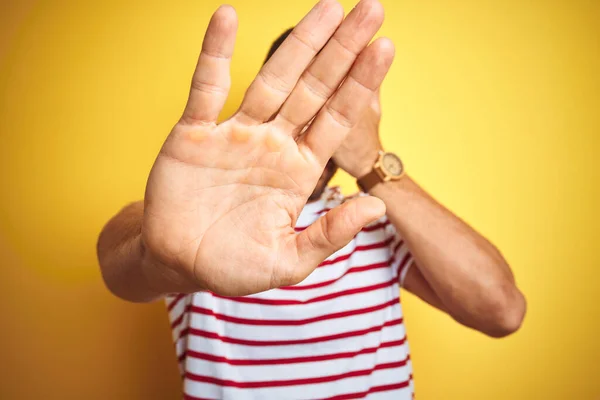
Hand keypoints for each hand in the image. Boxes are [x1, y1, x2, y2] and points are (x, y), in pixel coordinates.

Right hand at [142, 0, 394, 295]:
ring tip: (328, 6)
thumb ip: (329, 233)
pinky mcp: (195, 133)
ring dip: (299, 42)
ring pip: (272, 79)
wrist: (179, 265)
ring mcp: (235, 133)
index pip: (338, 119)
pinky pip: (206, 87)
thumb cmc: (234, 267)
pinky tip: (226, 17)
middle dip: (342, 49)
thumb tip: (376, 208)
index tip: (385, 48)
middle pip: (315, 88)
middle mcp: (274, 144)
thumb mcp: (288, 262)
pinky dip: (214, 53)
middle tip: (371, 9)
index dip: (361, 85)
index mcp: (300, 170)